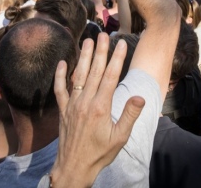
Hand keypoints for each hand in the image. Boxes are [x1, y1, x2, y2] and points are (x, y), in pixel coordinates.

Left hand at [51, 34, 143, 187]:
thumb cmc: (100, 154)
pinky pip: (60, 89)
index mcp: (101, 108)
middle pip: (94, 71)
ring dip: (83, 57)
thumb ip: (129, 116)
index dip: (116, 58)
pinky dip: (60, 75)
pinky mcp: (63, 110)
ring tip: (87, 41)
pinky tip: (62, 62)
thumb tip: (140, 97)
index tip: (121, 43)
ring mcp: (72, 105)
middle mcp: (85, 102)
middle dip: (100, 51)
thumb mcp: (120, 138)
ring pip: (78, 76)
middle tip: (103, 34)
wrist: (74, 168)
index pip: (110, 77)